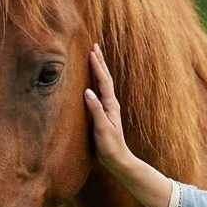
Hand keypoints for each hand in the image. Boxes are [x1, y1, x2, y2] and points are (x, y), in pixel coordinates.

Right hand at [84, 43, 131, 174]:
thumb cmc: (110, 146)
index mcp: (110, 105)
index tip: (91, 51)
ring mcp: (108, 108)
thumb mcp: (102, 128)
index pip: (103, 81)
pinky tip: (93, 81)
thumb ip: (95, 110)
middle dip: (100, 62)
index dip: (97, 66)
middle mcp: (111, 104)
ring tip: (94, 57)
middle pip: (105, 78)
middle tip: (94, 46)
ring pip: (104, 84)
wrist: (118, 160)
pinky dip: (97, 82)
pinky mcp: (104, 114)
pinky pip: (101, 92)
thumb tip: (87, 91)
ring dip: (99, 69)